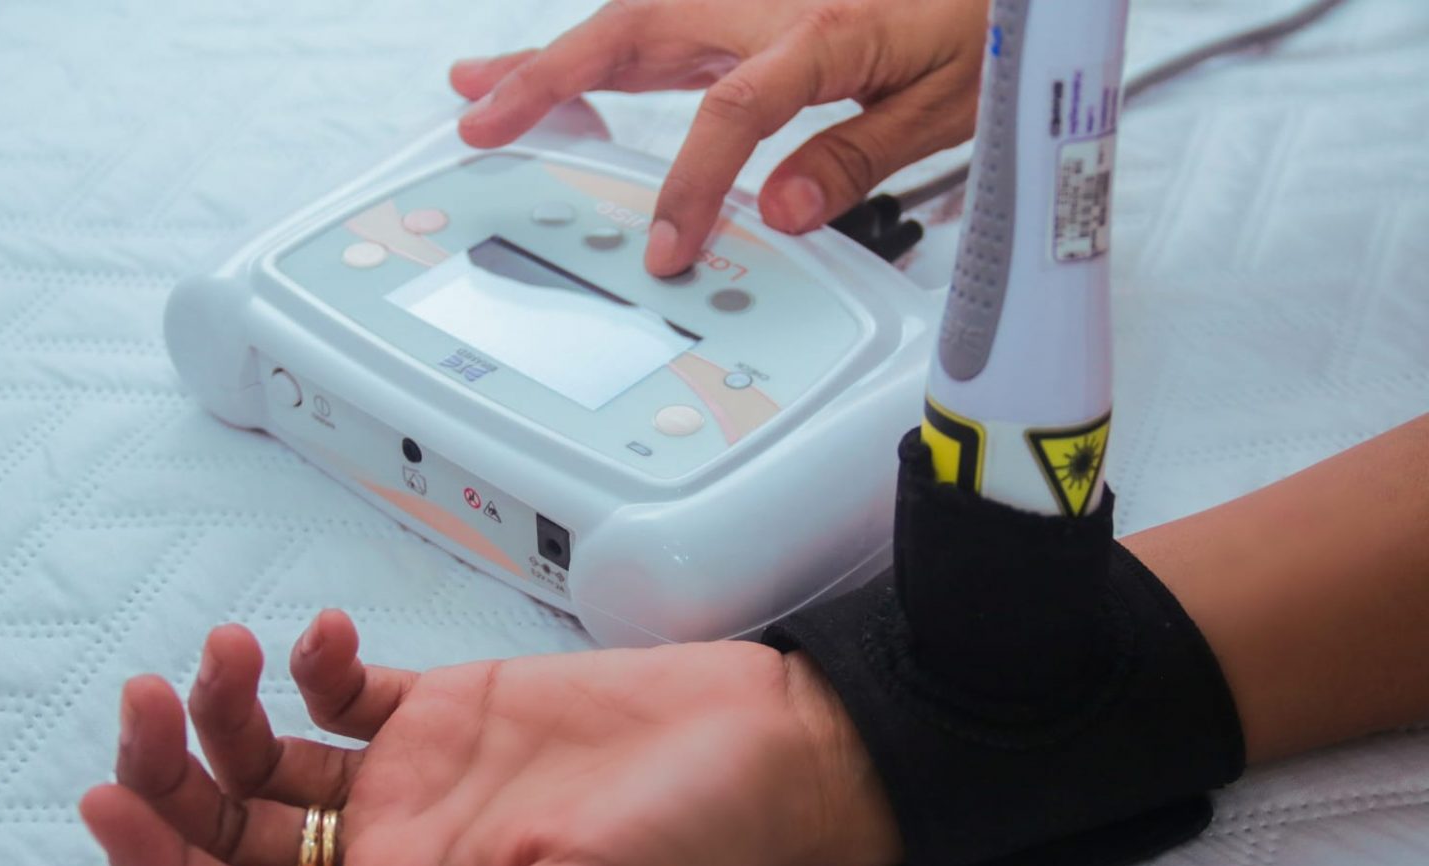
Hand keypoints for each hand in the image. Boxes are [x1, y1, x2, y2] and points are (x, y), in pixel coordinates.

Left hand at [80, 610, 899, 865]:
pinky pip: (346, 694)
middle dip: (170, 770)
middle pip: (232, 828)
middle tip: (144, 699)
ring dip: (226, 705)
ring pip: (270, 755)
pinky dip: (314, 664)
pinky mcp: (445, 707)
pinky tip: (328, 638)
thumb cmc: (688, 843)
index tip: (111, 800)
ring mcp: (412, 777)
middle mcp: (390, 853)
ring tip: (227, 648)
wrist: (759, 741)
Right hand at [450, 0, 986, 275]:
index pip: (731, 107)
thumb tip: (782, 211)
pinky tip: (565, 80)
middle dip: (545, 74)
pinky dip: (598, 57)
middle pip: (634, 28)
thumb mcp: (944, 102)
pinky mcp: (747, 8)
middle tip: (477, 118)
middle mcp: (766, 0)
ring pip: (629, 21)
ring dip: (551, 59)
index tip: (670, 246)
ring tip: (482, 91)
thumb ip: (857, 155)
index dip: (693, 180)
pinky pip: (655, 31)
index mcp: (820, 25)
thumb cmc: (982, 23)